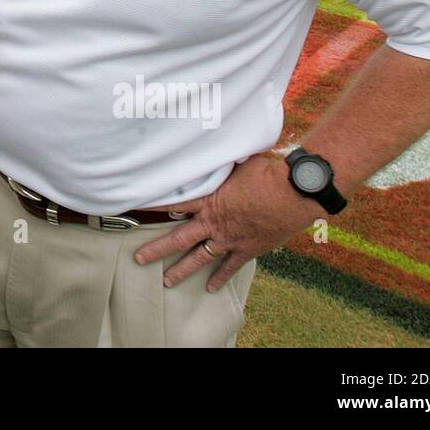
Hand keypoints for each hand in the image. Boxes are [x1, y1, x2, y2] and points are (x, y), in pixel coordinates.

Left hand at [133, 152, 320, 292]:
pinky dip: (220, 278)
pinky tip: (210, 288)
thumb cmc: (267, 172)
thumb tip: (213, 142)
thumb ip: (221, 160)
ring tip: (166, 281)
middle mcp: (214, 223)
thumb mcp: (237, 161)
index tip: (135, 208)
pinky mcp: (247, 249)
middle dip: (156, 250)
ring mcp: (229, 239)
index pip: (174, 204)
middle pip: (178, 239)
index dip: (155, 206)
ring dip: (182, 270)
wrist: (293, 193)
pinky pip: (229, 268)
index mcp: (209, 200)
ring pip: (199, 258)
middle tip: (139, 258)